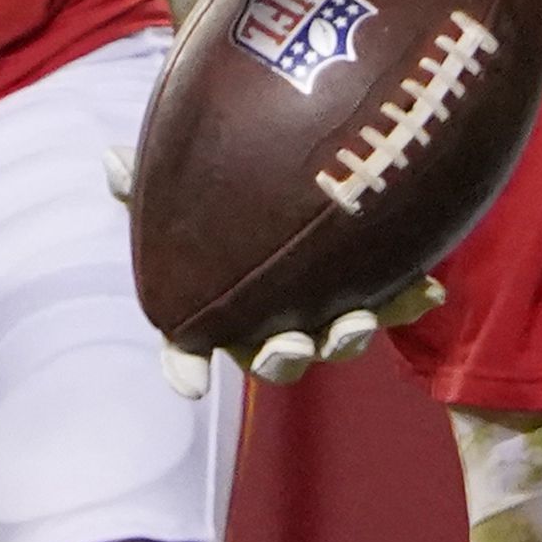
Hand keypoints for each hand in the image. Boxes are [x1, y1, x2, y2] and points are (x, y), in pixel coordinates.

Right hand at [103, 148, 444, 397]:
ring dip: (347, 338)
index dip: (184, 366)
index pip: (187, 346)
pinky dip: (410, 300)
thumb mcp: (187, 173)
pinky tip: (431, 287)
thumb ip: (149, 177)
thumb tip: (109, 160)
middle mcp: (273, 316)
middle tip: (289, 347)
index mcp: (220, 303)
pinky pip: (394, 300)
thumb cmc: (227, 174)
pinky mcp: (374, 281)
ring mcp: (325, 304)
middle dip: (282, 361)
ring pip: (335, 340)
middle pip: (274, 359)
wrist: (299, 155)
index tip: (190, 386)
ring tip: (359, 322)